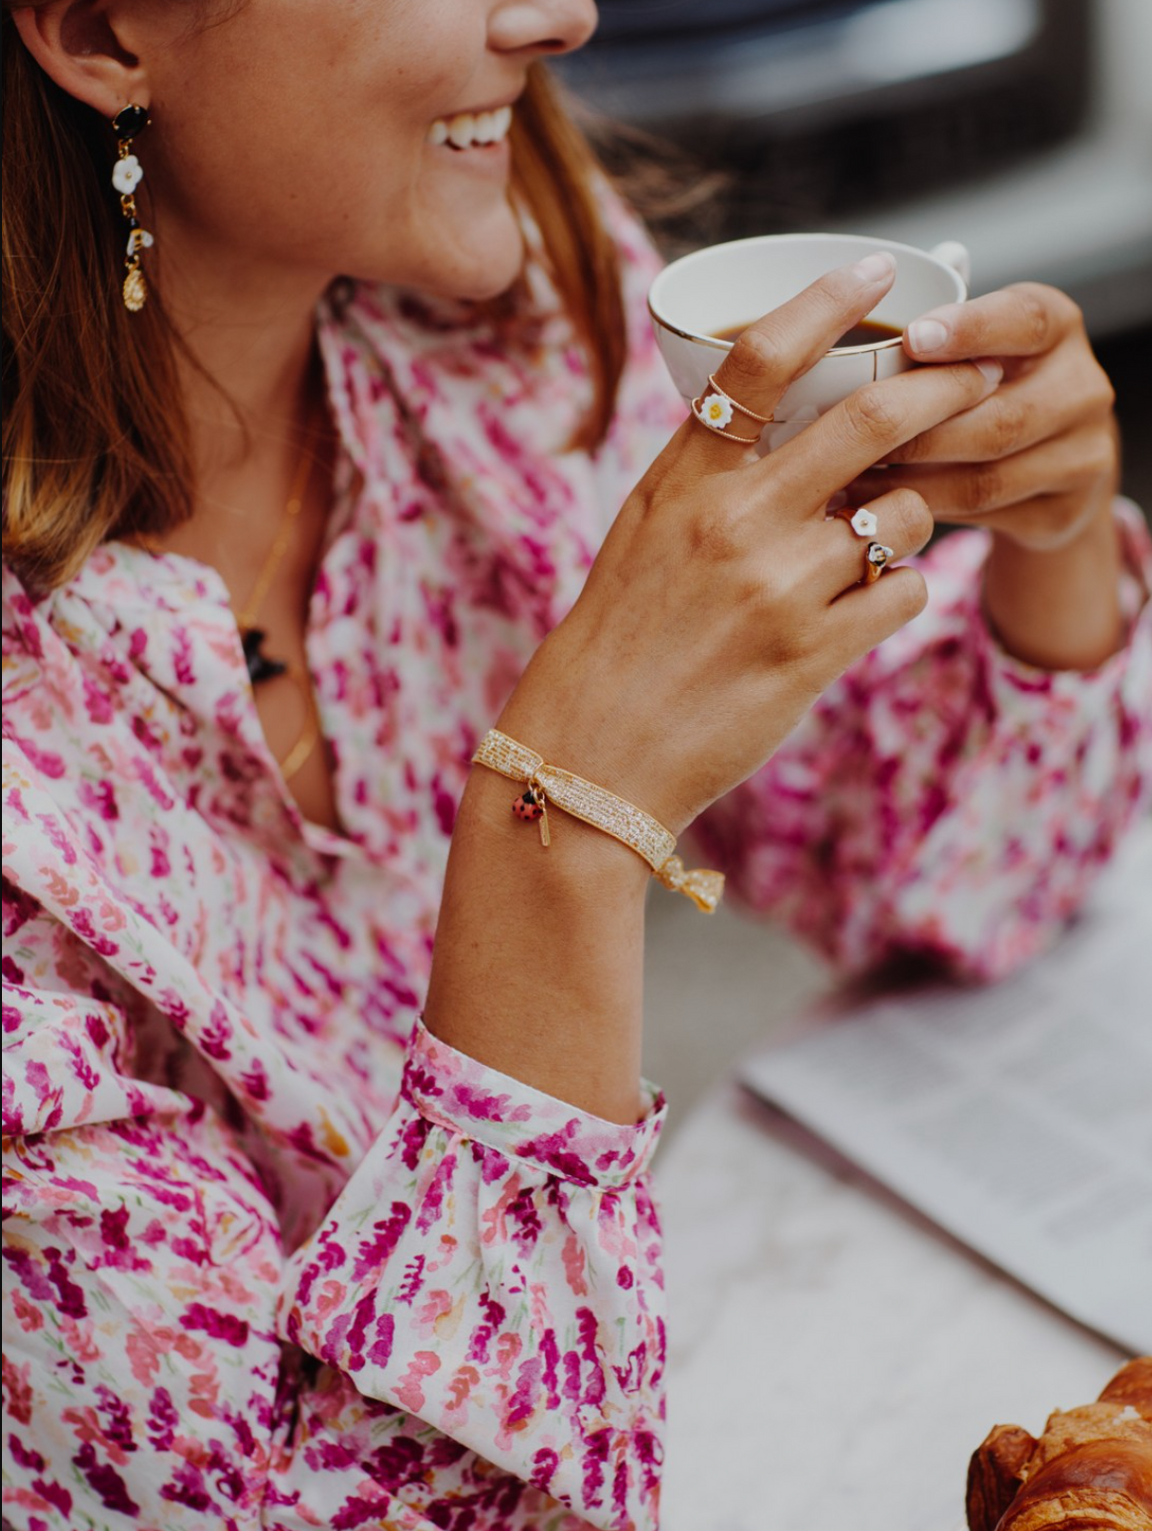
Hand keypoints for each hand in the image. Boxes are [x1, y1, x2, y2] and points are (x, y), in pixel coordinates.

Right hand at [498, 255, 1001, 833]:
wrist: (594, 749)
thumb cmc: (619, 638)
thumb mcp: (644, 532)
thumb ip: (711, 473)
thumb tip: (791, 422)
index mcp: (683, 480)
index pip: (759, 359)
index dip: (828, 301)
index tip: (876, 271)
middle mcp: (733, 522)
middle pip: (869, 419)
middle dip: (942, 389)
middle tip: (974, 380)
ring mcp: (777, 588)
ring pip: (906, 515)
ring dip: (917, 517)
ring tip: (889, 536)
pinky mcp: (812, 653)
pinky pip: (905, 595)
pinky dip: (904, 591)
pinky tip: (869, 605)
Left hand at [851, 284, 1118, 551]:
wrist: (1051, 469)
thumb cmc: (989, 389)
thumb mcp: (975, 344)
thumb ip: (936, 323)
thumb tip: (865, 286)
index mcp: (1058, 326)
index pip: (1023, 321)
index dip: (969, 330)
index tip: (911, 337)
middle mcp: (1083, 387)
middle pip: (998, 419)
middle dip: (918, 431)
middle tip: (853, 435)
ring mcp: (1083, 455)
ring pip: (986, 477)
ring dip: (911, 479)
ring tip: (852, 475)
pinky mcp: (1062, 511)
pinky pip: (983, 515)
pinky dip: (925, 510)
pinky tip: (880, 504)